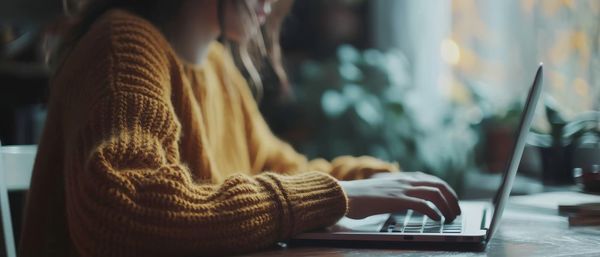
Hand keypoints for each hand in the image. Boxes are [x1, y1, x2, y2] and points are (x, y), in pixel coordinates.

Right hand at [339, 172, 460, 221]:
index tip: (451, 201)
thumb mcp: (383, 190)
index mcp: (402, 177)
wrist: (345, 195)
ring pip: (435, 193)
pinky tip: (437, 219)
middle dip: (452, 199)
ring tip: (450, 218)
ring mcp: (401, 189)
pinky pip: (423, 205)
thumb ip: (397, 191)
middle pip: (438, 185)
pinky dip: (434, 212)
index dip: (446, 190)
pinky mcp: (396, 200)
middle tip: (456, 212)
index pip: (432, 179)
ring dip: (447, 206)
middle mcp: (405, 180)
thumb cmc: (361, 196)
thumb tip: (408, 200)